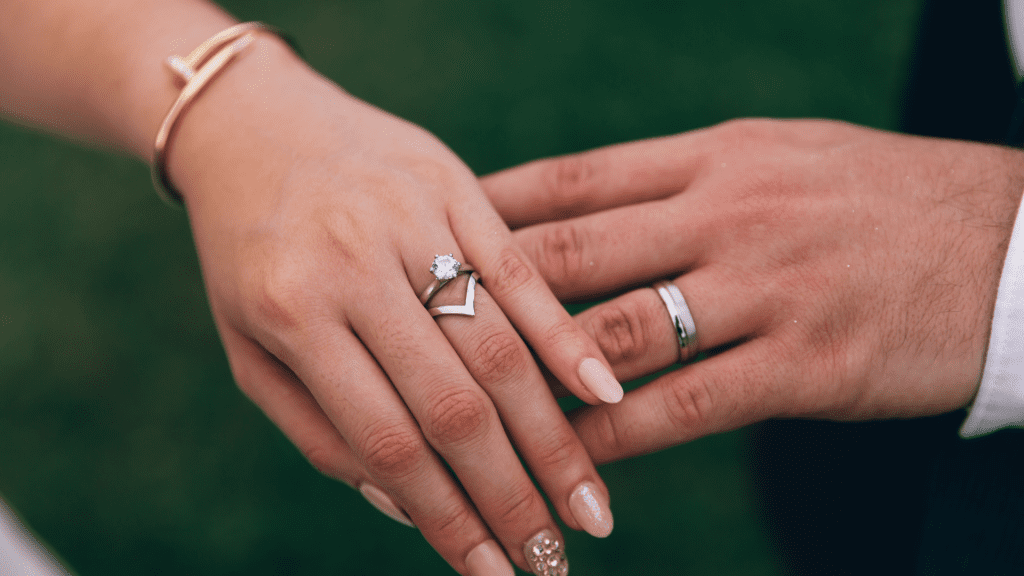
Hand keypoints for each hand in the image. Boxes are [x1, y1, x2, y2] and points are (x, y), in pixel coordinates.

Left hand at [167, 36, 618, 572]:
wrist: (256, 125)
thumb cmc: (250, 254)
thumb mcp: (252, 348)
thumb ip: (320, 431)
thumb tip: (404, 506)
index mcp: (292, 314)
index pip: (386, 442)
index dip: (446, 521)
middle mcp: (354, 266)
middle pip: (453, 405)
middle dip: (511, 496)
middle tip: (556, 562)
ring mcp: (412, 220)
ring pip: (498, 346)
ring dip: (552, 437)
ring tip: (589, 507)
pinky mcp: (455, 185)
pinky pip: (522, 268)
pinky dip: (566, 337)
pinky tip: (607, 395)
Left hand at [482, 119, 1023, 463]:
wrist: (1014, 242)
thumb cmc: (881, 199)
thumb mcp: (780, 158)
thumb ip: (685, 181)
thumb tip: (590, 208)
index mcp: (715, 157)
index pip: (575, 179)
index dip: (492, 207)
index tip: (431, 237)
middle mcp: (728, 212)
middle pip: (573, 252)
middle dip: (483, 294)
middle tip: (415, 329)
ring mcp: (765, 286)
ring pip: (614, 335)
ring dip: (535, 380)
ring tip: (471, 412)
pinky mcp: (806, 362)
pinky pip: (684, 406)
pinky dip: (616, 437)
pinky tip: (570, 463)